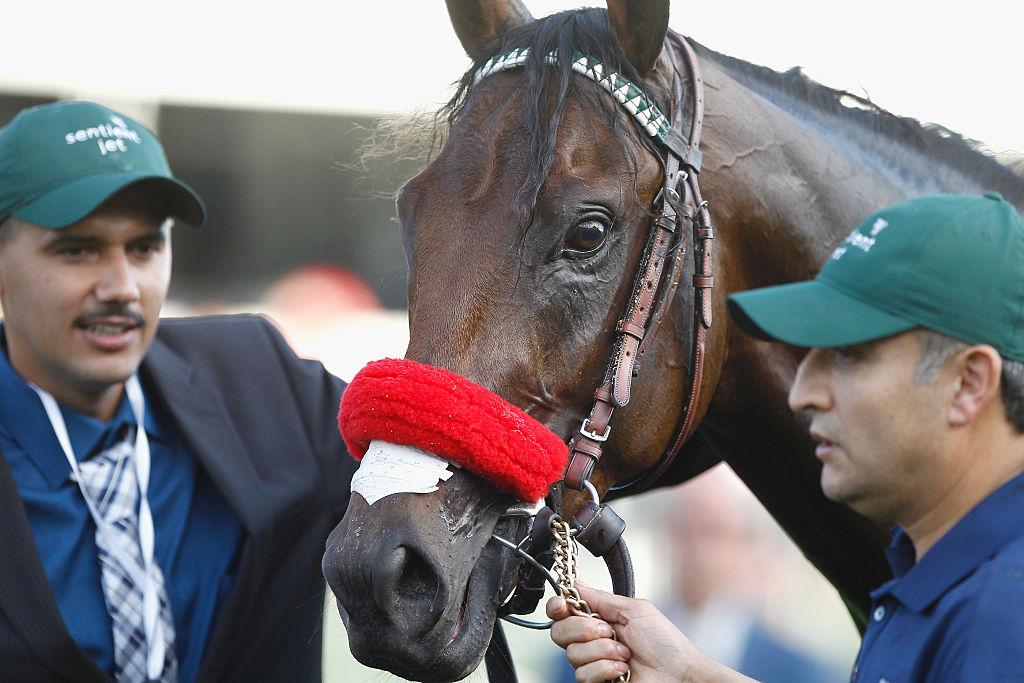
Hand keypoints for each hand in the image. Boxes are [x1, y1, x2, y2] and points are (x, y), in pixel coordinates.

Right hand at [546, 583, 755, 682]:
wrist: (678, 675)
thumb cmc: (665, 643)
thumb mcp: (635, 610)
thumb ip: (602, 598)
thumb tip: (576, 584)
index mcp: (600, 618)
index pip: (564, 611)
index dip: (557, 607)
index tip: (563, 606)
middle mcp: (592, 639)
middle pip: (559, 632)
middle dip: (583, 629)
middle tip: (609, 631)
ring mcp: (594, 662)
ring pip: (572, 655)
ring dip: (602, 651)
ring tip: (625, 654)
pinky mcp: (597, 681)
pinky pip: (583, 675)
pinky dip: (605, 669)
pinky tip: (623, 669)